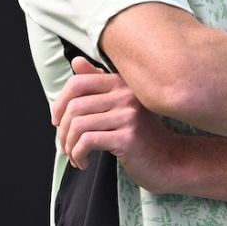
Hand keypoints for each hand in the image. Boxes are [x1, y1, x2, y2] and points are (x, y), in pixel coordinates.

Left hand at [52, 57, 173, 182]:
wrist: (168, 159)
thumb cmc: (141, 133)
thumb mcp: (120, 105)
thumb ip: (98, 83)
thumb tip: (76, 62)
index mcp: (122, 83)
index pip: (78, 82)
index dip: (59, 103)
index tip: (58, 122)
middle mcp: (127, 95)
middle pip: (74, 106)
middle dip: (62, 131)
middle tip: (65, 146)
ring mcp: (129, 115)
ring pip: (78, 125)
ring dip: (69, 146)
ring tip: (74, 156)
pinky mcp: (128, 137)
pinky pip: (87, 141)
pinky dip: (78, 155)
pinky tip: (84, 163)